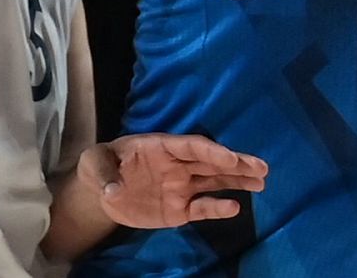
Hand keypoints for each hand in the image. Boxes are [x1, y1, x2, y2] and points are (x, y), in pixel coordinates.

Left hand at [76, 133, 267, 227]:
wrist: (100, 192)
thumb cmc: (100, 166)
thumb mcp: (93, 162)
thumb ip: (103, 170)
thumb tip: (113, 189)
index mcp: (161, 147)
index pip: (191, 146)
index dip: (211, 151)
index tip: (230, 157)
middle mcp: (177, 165)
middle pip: (211, 162)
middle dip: (236, 163)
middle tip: (262, 167)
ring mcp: (180, 187)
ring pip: (214, 182)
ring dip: (237, 181)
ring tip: (262, 182)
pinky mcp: (178, 209)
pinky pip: (201, 209)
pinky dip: (216, 209)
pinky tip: (234, 207)